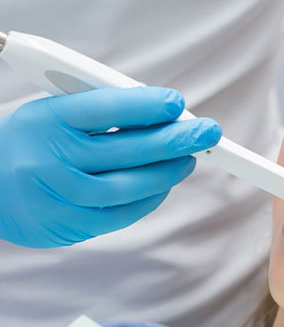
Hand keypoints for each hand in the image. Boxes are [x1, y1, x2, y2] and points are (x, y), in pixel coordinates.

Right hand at [0, 87, 220, 247]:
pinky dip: (150, 198)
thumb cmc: (33, 144)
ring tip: (190, 158)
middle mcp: (52, 158)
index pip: (106, 107)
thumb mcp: (56, 115)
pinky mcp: (70, 223)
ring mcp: (61, 195)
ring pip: (130, 185)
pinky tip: (164, 184)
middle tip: (207, 132)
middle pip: (128, 149)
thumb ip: (102, 113)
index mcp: (47, 119)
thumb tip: (161, 115)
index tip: (177, 103)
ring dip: (169, 171)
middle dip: (176, 139)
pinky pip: (122, 213)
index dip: (146, 105)